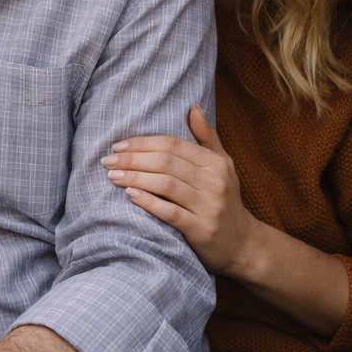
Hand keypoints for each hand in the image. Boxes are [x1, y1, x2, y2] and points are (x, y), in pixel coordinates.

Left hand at [101, 105, 259, 276]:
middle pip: (165, 163)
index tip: (118, 145)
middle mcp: (214, 182)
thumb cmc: (224, 199)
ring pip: (165, 185)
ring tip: (112, 176)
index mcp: (216, 163)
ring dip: (134, 178)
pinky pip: (170, 213)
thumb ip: (207, 137)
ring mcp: (209, 207)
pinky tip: (130, 195)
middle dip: (132, 159)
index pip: (173, 144)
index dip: (142, 142)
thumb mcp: (223, 166)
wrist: (243, 244)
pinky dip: (148, 202)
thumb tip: (193, 107)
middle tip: (107, 161)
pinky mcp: (202, 230)